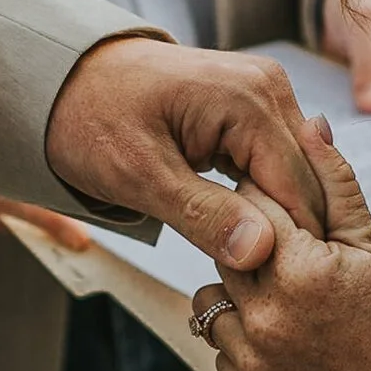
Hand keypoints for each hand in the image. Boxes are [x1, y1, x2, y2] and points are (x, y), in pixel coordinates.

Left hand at [44, 39, 326, 272]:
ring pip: (293, 177)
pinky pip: (274, 163)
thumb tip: (260, 252)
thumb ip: (203, 214)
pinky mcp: (253, 107)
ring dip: (276, 219)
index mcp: (250, 99)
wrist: (65, 75)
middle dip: (287, 234)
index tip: (278, 294)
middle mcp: (270, 88)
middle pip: (305, 183)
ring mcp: (265, 94)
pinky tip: (242, 229)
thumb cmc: (89, 116)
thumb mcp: (138, 174)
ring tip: (250, 261)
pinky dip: (262, 198)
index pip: (300, 189)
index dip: (294, 246)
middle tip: (261, 288)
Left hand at [191, 121, 370, 370]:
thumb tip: (311, 123)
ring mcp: (254, 366)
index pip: (250, 203)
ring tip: (286, 298)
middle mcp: (266, 321)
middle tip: (289, 253)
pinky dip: (244, 341)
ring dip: (240, 294)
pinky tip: (286, 337)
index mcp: (299, 273)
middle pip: (225, 250)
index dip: (267, 198)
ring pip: (212, 303)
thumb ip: (333, 183)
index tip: (283, 205)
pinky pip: (222, 352)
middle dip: (250, 242)